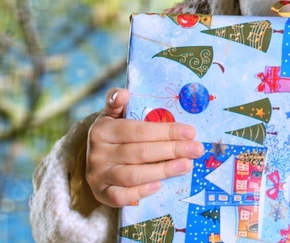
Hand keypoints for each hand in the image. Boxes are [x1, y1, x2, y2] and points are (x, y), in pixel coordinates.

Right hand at [85, 88, 204, 207]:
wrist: (93, 159)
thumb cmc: (113, 133)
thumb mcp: (112, 115)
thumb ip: (118, 101)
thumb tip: (124, 93)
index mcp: (102, 130)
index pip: (138, 130)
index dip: (166, 131)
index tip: (190, 132)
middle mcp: (98, 153)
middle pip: (140, 152)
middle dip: (172, 150)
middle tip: (196, 149)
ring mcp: (98, 175)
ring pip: (132, 175)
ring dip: (163, 171)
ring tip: (187, 165)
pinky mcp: (101, 194)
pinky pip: (120, 196)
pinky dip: (140, 192)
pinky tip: (159, 186)